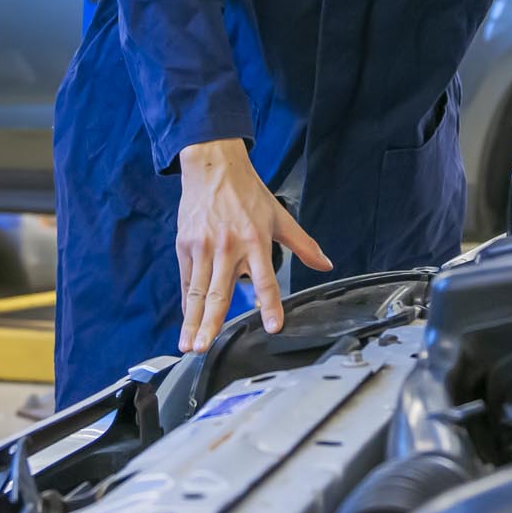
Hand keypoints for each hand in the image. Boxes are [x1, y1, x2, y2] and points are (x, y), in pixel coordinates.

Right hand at [175, 139, 332, 352]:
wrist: (212, 166)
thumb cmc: (247, 193)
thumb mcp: (279, 216)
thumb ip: (303, 244)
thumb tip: (325, 264)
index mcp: (255, 241)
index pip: (266, 279)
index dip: (270, 303)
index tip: (272, 326)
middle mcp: (228, 247)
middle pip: (220, 292)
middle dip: (211, 322)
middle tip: (204, 346)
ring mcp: (203, 248)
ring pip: (197, 292)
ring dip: (192, 321)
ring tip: (189, 345)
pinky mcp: (186, 246)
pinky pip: (187, 281)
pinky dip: (186, 304)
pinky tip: (186, 324)